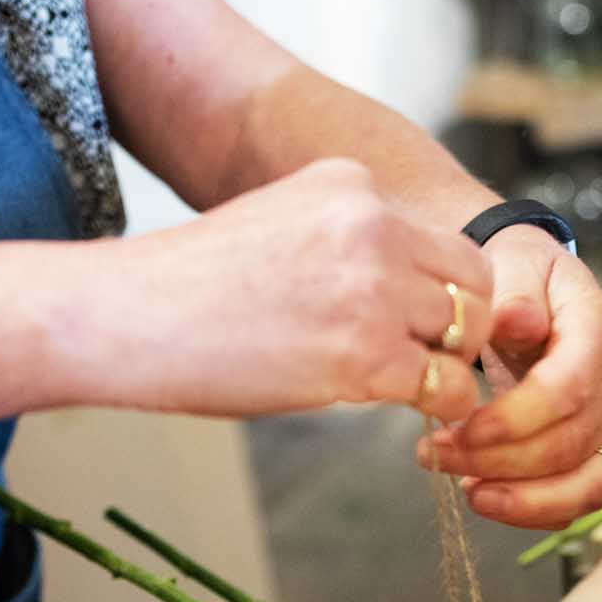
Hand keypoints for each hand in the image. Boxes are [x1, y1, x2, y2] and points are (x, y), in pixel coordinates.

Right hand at [102, 159, 494, 418]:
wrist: (129, 318)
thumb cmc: (188, 288)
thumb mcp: (276, 225)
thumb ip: (340, 243)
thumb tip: (391, 295)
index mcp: (350, 186)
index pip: (438, 238)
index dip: (436, 289)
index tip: (415, 325)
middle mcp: (372, 225)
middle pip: (471, 280)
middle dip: (461, 325)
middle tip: (432, 362)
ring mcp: (373, 288)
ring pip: (466, 332)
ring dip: (448, 367)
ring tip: (413, 391)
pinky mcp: (366, 353)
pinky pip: (447, 385)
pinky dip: (440, 407)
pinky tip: (413, 416)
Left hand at [415, 226, 601, 528]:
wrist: (534, 293)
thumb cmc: (521, 278)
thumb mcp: (514, 263)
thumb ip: (515, 292)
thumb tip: (519, 321)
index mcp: (596, 332)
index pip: (569, 389)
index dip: (515, 420)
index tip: (461, 427)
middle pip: (568, 445)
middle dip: (497, 461)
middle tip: (434, 452)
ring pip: (583, 486)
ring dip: (520, 500)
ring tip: (463, 489)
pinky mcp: (591, 455)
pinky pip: (576, 500)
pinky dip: (530, 509)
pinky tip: (482, 494)